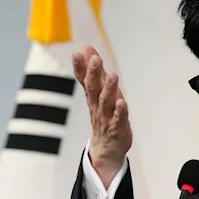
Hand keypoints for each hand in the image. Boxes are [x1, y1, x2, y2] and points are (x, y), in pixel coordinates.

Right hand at [72, 46, 131, 187]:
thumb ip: (91, 72)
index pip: (84, 80)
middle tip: (95, 59)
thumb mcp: (97, 93)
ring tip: (112, 75)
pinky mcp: (118, 128)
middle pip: (93, 89)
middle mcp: (97, 106)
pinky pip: (119, 119)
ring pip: (106, 102)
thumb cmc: (104, 116)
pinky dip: (120, 111)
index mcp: (92, 96)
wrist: (106, 149)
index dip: (80, 67)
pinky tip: (122, 102)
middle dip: (94, 73)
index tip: (76, 53)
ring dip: (109, 88)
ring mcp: (107, 117)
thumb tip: (86, 48)